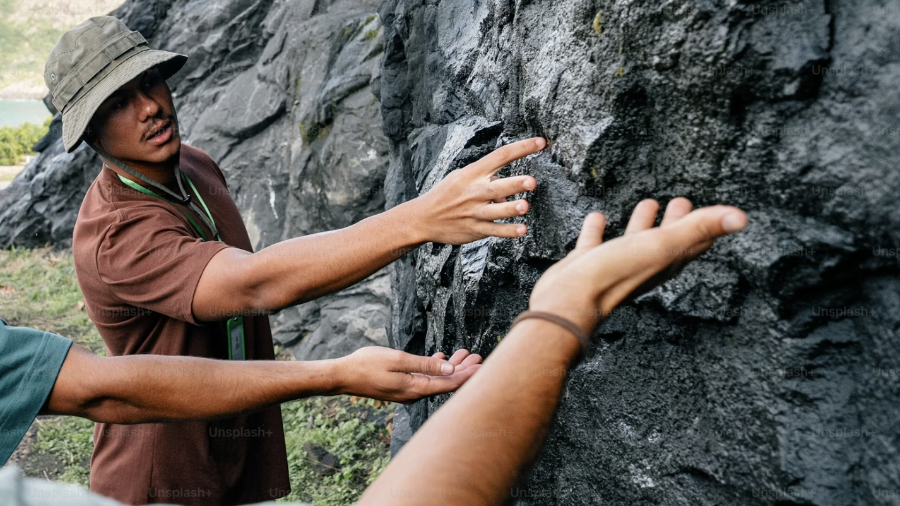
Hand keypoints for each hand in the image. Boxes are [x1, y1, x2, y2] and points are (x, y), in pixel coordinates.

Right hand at [334, 347, 482, 402]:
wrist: (343, 376)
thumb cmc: (367, 365)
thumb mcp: (398, 360)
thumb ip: (425, 364)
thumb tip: (450, 368)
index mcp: (415, 388)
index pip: (449, 384)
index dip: (468, 375)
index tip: (483, 366)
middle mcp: (414, 393)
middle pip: (446, 383)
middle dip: (463, 370)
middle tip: (477, 356)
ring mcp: (407, 391)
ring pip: (437, 380)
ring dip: (450, 367)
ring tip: (464, 354)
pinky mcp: (401, 387)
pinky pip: (424, 378)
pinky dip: (435, 368)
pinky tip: (441, 358)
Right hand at [410, 138, 544, 243]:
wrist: (423, 219)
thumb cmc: (446, 195)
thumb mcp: (461, 177)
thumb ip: (485, 177)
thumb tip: (509, 184)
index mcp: (472, 173)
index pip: (500, 156)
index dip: (522, 148)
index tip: (540, 142)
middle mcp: (474, 192)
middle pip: (497, 187)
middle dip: (514, 184)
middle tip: (531, 182)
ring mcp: (474, 212)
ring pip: (496, 211)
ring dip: (511, 209)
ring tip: (525, 206)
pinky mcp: (474, 229)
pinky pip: (494, 231)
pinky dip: (508, 231)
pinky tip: (522, 230)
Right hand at [529, 197, 747, 332]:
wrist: (570, 300)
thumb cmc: (615, 275)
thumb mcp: (663, 245)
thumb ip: (699, 228)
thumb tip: (741, 218)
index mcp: (666, 261)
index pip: (695, 242)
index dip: (706, 225)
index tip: (713, 210)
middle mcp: (644, 264)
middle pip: (667, 239)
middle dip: (677, 220)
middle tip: (681, 201)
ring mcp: (615, 264)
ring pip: (634, 240)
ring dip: (642, 222)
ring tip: (647, 203)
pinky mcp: (588, 264)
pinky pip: (597, 242)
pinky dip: (599, 229)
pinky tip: (598, 218)